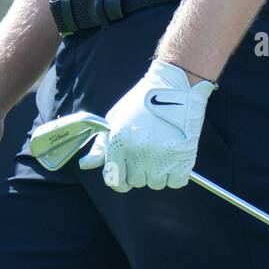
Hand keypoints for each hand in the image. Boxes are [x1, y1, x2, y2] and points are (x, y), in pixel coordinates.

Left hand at [78, 60, 215, 191]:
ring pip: (156, 183)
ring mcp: (162, 158)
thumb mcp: (115, 118)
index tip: (125, 174)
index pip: (114, 180)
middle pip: (137, 182)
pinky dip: (176, 173)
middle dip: (140, 170)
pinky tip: (174, 154)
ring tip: (162, 148)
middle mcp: (139, 154)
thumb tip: (85, 165)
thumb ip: (101, 145)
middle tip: (147, 150)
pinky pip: (176, 181)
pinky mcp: (183, 159)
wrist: (174, 85)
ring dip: (158, 171)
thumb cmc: (142, 101)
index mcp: (119, 143)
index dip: (119, 179)